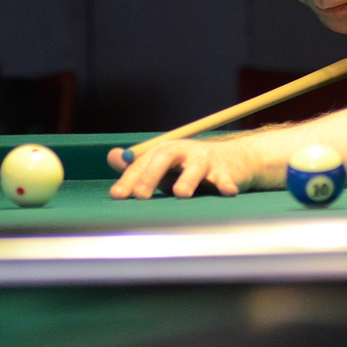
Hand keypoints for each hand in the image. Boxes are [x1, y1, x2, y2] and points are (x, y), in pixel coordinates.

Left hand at [107, 140, 254, 198]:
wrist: (235, 161)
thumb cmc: (192, 168)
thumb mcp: (165, 165)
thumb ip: (138, 166)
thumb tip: (111, 156)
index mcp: (166, 150)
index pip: (143, 164)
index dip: (129, 180)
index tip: (117, 196)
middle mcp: (184, 151)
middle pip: (165, 158)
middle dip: (152, 175)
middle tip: (141, 194)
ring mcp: (205, 161)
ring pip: (195, 169)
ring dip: (188, 180)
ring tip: (181, 194)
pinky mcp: (226, 171)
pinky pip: (224, 179)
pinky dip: (225, 185)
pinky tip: (227, 192)